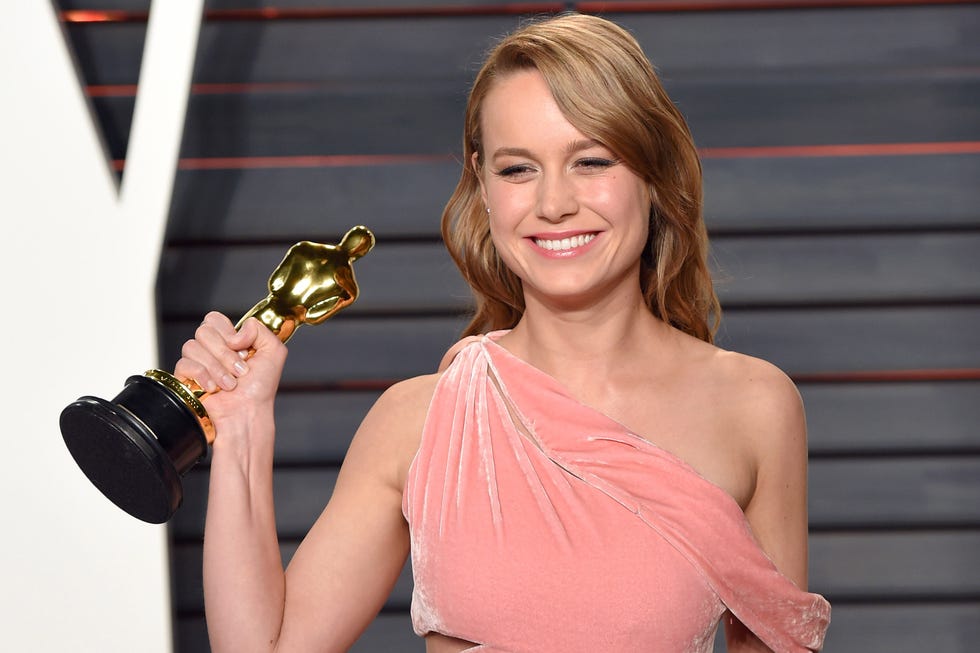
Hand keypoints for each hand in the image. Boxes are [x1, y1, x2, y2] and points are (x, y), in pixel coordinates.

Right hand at [174, 311, 287, 443]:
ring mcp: (197, 363)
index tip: (244, 351)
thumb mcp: (274, 352)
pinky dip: (202, 376)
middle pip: (203, 331)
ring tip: (230, 384)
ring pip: (191, 346)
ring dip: (217, 368)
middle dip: (225, 353)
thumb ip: (260, 329)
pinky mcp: (185, 378)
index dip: (228, 332)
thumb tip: (237, 330)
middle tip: (239, 370)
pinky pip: (183, 364)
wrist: (247, 414)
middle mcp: (211, 349)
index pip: (214, 319)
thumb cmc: (260, 389)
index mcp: (229, 340)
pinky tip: (213, 388)